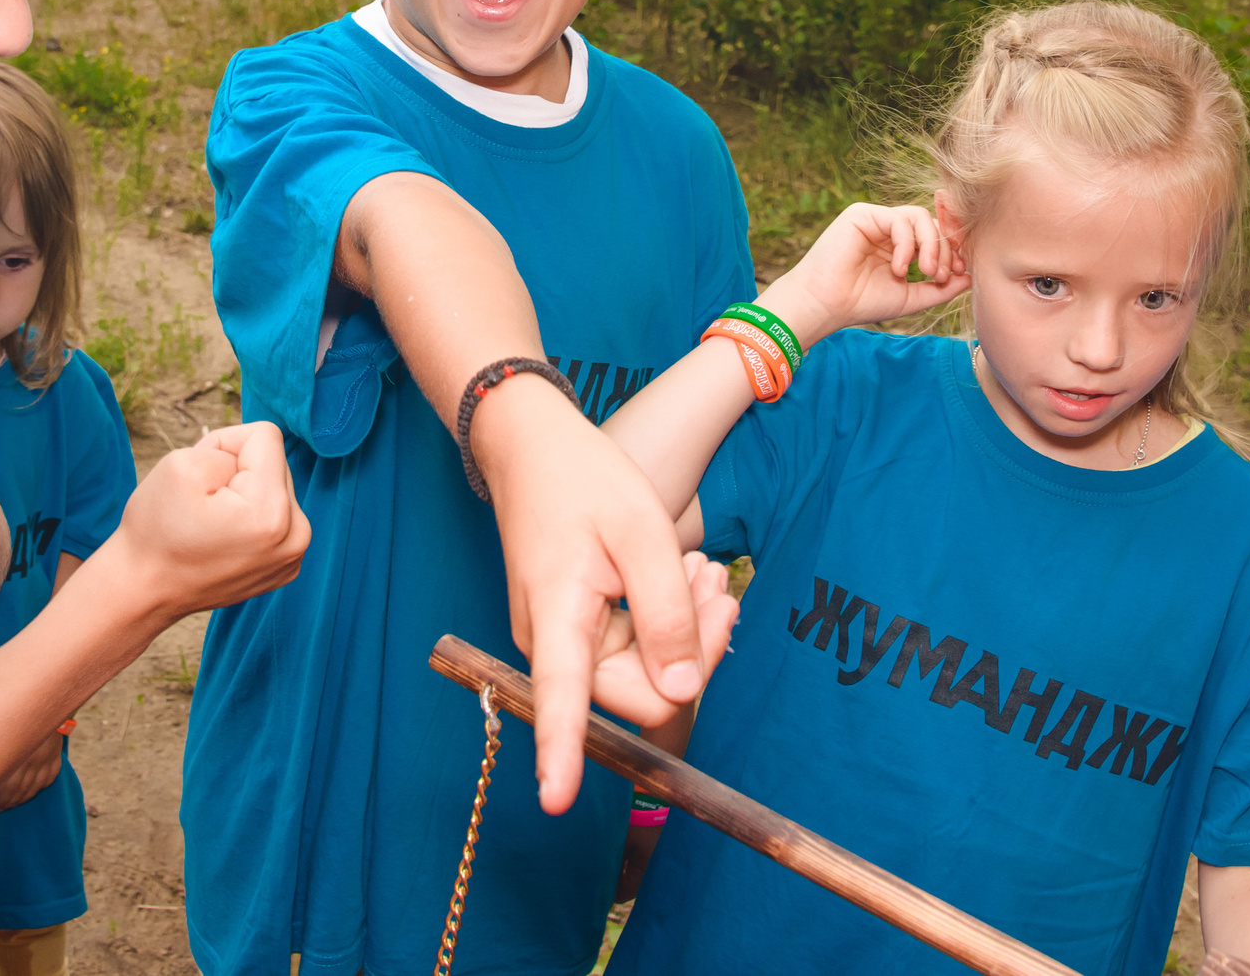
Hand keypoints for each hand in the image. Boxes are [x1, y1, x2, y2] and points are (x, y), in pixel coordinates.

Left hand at [0, 727, 64, 810]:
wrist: (43, 705)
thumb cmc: (15, 719)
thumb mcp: (2, 735)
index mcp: (19, 756)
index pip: (9, 788)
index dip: (0, 799)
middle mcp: (35, 760)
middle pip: (21, 790)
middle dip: (9, 802)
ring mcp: (47, 760)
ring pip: (34, 788)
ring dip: (22, 799)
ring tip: (11, 804)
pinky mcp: (56, 759)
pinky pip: (48, 780)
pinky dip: (38, 789)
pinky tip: (29, 793)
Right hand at [109, 421, 308, 617]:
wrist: (144, 590)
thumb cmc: (156, 530)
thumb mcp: (182, 464)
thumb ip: (228, 447)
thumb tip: (251, 463)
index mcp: (272, 512)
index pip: (265, 436)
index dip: (225, 443)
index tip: (201, 478)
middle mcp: (295, 537)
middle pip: (273, 463)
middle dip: (235, 471)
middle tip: (201, 504)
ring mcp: (292, 555)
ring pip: (274, 487)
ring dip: (243, 493)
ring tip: (211, 522)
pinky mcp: (286, 565)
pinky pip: (275, 515)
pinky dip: (249, 517)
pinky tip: (223, 539)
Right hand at [477, 380, 728, 813]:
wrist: (532, 449)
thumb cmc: (582, 480)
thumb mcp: (640, 531)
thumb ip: (665, 612)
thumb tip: (683, 691)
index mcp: (556, 619)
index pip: (558, 701)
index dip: (560, 753)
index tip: (555, 801)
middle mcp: (552, 646)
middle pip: (640, 692)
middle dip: (692, 649)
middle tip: (717, 585)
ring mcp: (565, 644)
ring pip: (644, 673)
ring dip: (686, 630)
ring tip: (703, 569)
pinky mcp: (579, 635)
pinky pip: (634, 651)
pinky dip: (667, 620)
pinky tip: (684, 575)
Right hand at [765, 203, 967, 347]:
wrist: (827, 305)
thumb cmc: (863, 303)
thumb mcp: (912, 297)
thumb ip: (940, 287)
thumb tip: (971, 276)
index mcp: (900, 246)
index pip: (936, 235)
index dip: (953, 249)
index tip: (959, 272)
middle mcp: (889, 229)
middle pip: (933, 223)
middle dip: (945, 249)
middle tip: (940, 276)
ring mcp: (876, 220)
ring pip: (920, 217)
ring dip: (930, 245)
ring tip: (925, 272)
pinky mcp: (862, 214)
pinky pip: (899, 219)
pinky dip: (906, 244)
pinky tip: (897, 268)